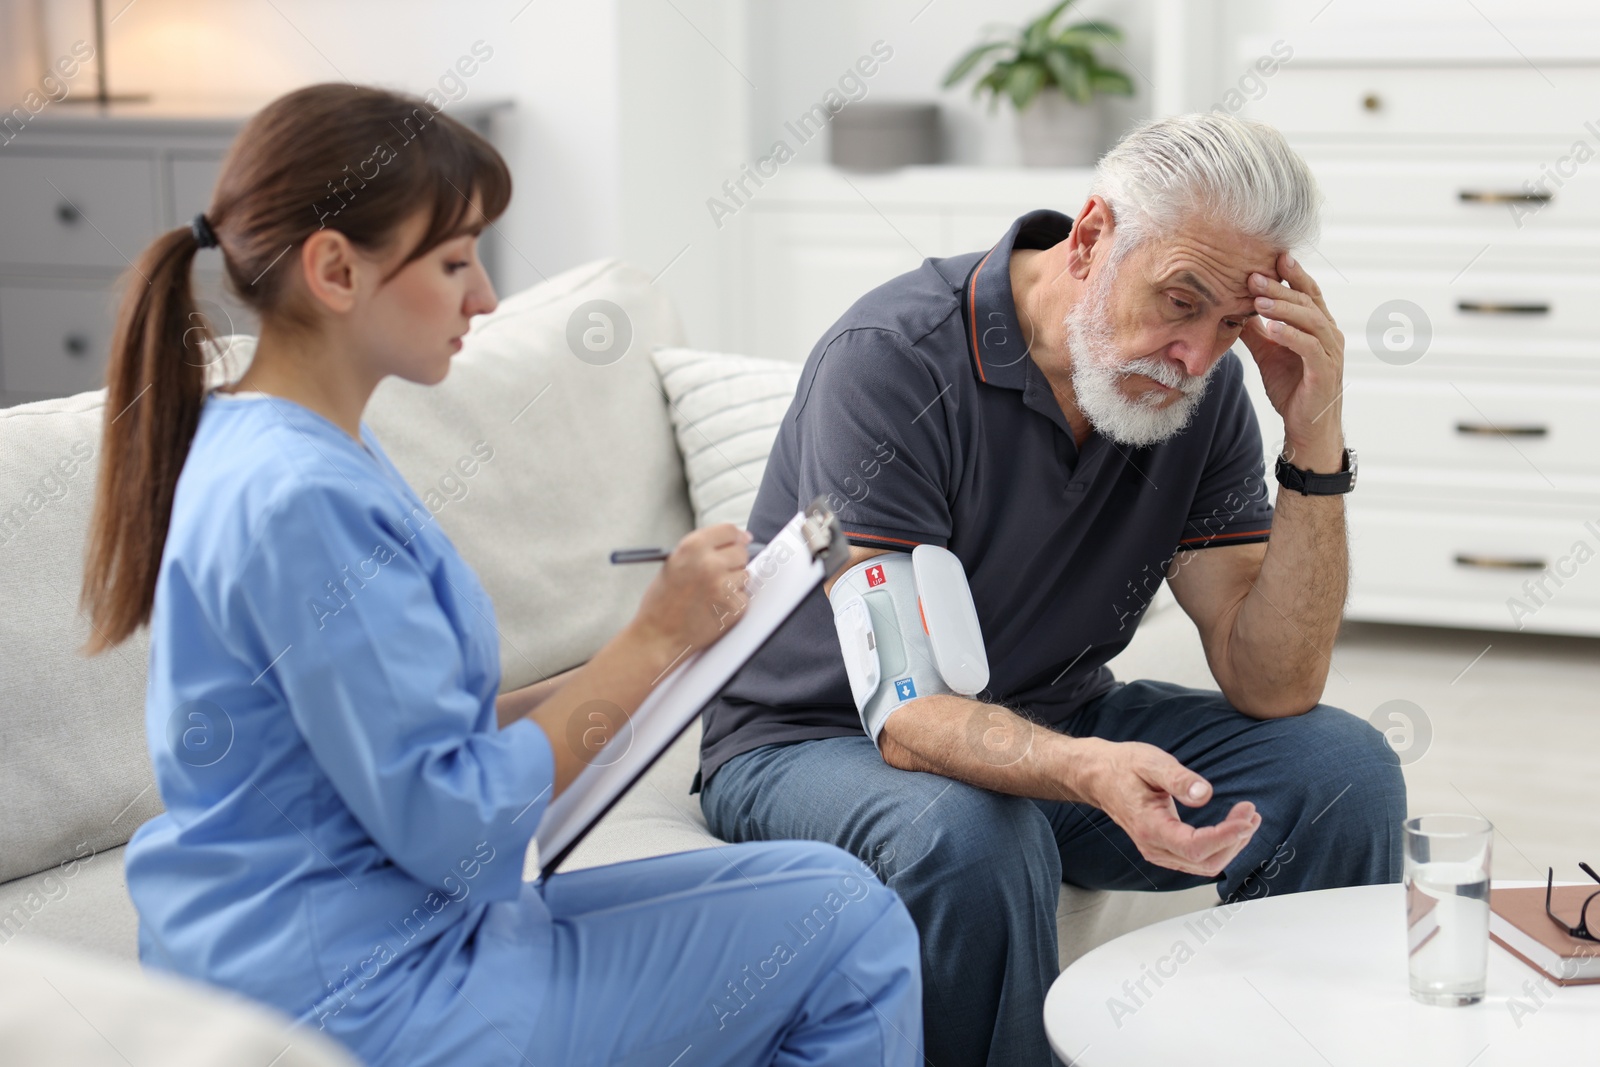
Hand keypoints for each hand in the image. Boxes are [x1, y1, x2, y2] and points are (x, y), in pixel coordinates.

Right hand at [632, 524, 751, 653]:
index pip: (728, 530)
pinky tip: (715, 607)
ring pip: (745, 574)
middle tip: (719, 573)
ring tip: (711, 593)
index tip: (742, 539)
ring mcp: (724, 586)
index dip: (736, 535)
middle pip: (741, 551)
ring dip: (734, 582)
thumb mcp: (674, 563)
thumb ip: (702, 549)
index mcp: (692, 547)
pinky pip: (744, 596)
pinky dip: (734, 601)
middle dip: (734, 560)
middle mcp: (710, 563)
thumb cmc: (662, 601)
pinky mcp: (734, 606)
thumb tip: (737, 539)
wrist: (658, 636)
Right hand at [1069, 737, 1259, 877]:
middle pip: (1204, 862)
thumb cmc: (1124, 767)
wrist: (1100, 777)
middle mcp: (1153, 846)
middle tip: (1250, 813)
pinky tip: (1232, 828)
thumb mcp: (1151, 762)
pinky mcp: (1165, 849)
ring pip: (1204, 865)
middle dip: (1234, 841)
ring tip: (1248, 819)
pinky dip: (1220, 847)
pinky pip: (1198, 859)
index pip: (1194, 847)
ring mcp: (1158, 851)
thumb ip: (1178, 779)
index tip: (1246, 818)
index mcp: (1149, 826)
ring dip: (1231, 845)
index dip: (1225, 836)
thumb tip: (1205, 794)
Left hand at [1241, 251, 1345, 472]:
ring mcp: (1329, 352)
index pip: (1307, 293)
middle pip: (1306, 301)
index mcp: (1317, 327)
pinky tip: (1271, 328)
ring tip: (1258, 300)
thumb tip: (1234, 309)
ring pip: (1310, 320)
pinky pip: (1309, 347)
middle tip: (1253, 275)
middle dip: (1280, 287)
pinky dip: (1290, 335)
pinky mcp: (1324, 371)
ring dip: (1284, 307)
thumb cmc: (1291, 388)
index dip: (1292, 274)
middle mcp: (1328, 334)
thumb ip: (1256, 332)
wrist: (1306, 427)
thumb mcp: (1268, 354)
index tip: (1272, 257)